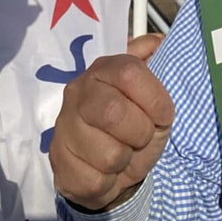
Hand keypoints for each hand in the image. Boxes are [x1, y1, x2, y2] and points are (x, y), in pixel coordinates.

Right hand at [49, 33, 174, 211]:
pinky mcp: (59, 162)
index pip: (129, 72)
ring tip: (121, 153)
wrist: (110, 169)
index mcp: (102, 70)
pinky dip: (110, 180)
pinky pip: (96, 178)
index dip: (154, 97)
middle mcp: (77, 92)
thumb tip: (159, 41)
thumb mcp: (152, 95)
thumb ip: (154, 64)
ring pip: (108, 152)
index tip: (163, 114)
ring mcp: (63, 127)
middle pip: (113, 112)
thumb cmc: (133, 126)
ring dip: (126, 159)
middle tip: (140, 137)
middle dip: (140, 132)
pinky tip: (105, 171)